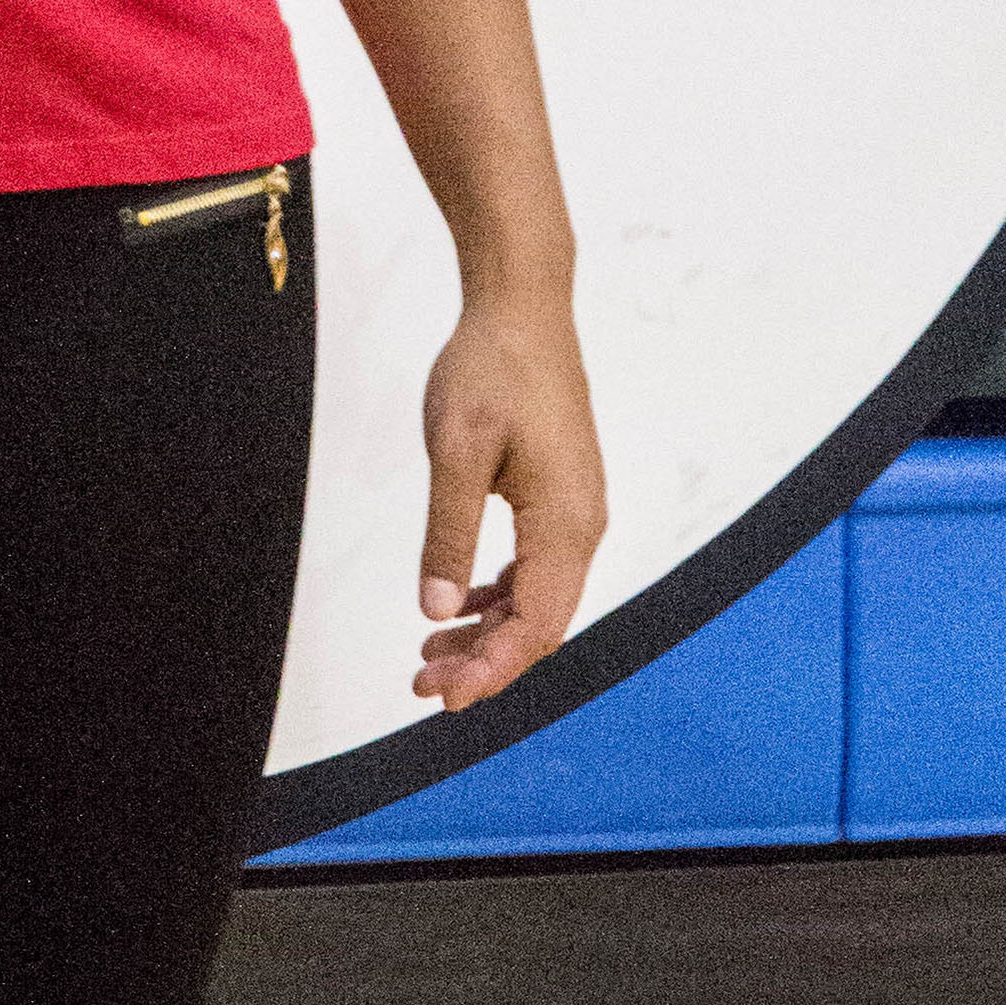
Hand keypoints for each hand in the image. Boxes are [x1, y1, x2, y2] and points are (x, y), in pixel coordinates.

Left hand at [413, 281, 604, 712]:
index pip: (536, 626)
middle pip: (541, 623)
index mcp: (567, 523)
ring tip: (431, 652)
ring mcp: (576, 510)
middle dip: (485, 661)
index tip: (443, 698)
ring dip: (489, 631)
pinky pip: (537, 566)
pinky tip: (461, 602)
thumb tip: (437, 609)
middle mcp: (583, 525)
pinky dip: (499, 595)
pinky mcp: (561, 495)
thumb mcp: (457, 452)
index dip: (491, 670)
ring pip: (539, 598)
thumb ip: (449, 534)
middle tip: (422, 682)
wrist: (522, 306)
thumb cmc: (491, 368)